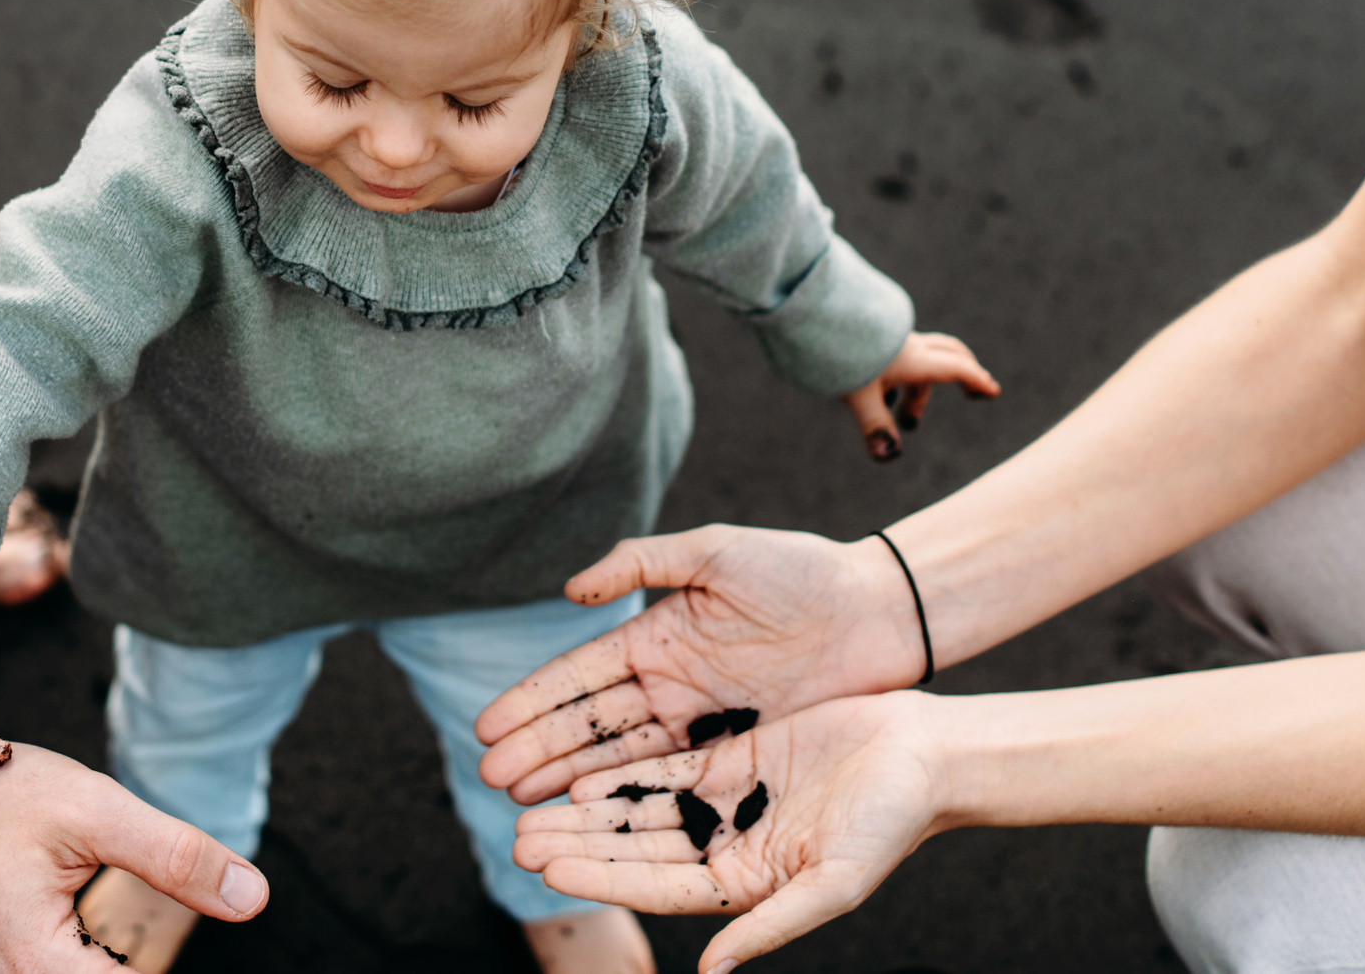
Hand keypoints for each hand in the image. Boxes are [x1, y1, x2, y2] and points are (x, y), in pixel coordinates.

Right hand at [0, 742, 270, 971]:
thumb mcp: (91, 810)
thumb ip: (174, 856)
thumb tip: (252, 897)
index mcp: (38, 965)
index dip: (171, 966)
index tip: (230, 917)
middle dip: (144, 960)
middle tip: (192, 903)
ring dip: (122, 960)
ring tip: (144, 935)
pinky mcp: (0, 966)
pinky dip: (100, 962)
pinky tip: (114, 940)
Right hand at [475, 525, 924, 803]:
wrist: (878, 614)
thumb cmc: (800, 571)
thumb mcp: (716, 552)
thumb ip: (641, 561)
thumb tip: (570, 590)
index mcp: (656, 634)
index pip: (580, 675)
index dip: (532, 701)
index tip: (487, 727)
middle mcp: (669, 683)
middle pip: (590, 725)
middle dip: (538, 751)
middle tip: (490, 779)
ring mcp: (701, 722)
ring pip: (621, 757)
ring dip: (571, 781)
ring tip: (523, 806)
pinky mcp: (737, 751)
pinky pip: (672, 779)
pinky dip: (629, 795)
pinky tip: (591, 812)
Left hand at [513, 696, 933, 971]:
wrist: (923, 757)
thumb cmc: (891, 824)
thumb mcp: (836, 882)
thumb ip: (771, 924)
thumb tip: (712, 973)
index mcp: (745, 887)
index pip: (657, 887)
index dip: (603, 878)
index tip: (549, 870)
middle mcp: (725, 849)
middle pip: (635, 851)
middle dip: (578, 847)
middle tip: (517, 840)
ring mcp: (724, 803)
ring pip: (639, 810)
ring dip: (587, 814)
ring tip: (530, 810)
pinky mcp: (730, 758)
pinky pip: (663, 768)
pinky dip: (621, 775)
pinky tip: (579, 778)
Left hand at [842, 331, 998, 462]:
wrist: (815, 308)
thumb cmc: (839, 352)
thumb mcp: (857, 394)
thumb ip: (874, 426)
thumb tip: (888, 457)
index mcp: (914, 358)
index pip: (956, 368)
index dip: (976, 380)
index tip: (992, 391)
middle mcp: (907, 344)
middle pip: (947, 354)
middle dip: (962, 374)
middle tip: (971, 393)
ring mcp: (889, 337)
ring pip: (917, 360)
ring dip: (919, 388)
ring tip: (905, 419)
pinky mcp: (871, 335)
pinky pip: (896, 355)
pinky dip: (899, 377)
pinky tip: (881, 391)